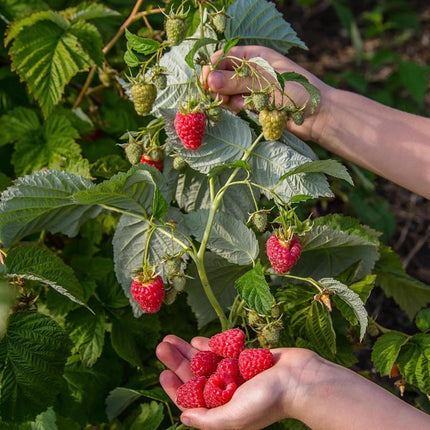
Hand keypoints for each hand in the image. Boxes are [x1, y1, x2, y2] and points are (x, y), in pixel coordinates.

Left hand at [156, 334, 321, 429]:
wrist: (300, 378)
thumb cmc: (269, 400)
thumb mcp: (234, 416)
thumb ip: (208, 419)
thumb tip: (183, 418)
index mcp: (223, 409)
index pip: (192, 399)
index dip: (175, 388)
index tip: (162, 374)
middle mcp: (227, 392)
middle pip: (195, 376)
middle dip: (177, 362)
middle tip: (161, 347)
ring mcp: (235, 373)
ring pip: (205, 361)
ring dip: (187, 351)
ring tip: (170, 338)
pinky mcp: (245, 358)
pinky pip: (222, 351)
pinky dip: (209, 346)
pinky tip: (196, 341)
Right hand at [201, 45, 331, 141]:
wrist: (318, 116)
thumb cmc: (298, 92)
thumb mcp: (267, 83)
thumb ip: (237, 81)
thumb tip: (209, 80)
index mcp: (255, 55)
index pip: (224, 57)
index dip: (213, 68)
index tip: (206, 82)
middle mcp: (252, 70)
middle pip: (222, 75)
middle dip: (219, 87)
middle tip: (222, 98)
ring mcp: (253, 88)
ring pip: (227, 92)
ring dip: (228, 100)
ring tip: (241, 105)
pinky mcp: (255, 105)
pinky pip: (236, 105)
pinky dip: (238, 108)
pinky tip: (247, 110)